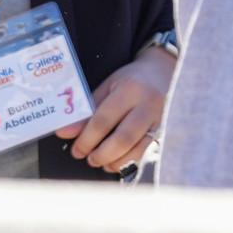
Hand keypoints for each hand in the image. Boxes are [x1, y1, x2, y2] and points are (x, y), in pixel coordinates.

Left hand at [54, 45, 175, 171]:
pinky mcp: (168, 130)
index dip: (86, 140)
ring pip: (138, 150)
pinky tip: (119, 161)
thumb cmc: (131, 81)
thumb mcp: (108, 87)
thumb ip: (87, 110)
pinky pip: (149, 152)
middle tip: (89, 158)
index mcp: (130, 90)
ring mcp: (163, 118)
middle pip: (123, 139)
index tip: (77, 150)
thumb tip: (64, 133)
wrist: (165, 71)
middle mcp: (149, 104)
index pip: (103, 120)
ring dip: (116, 161)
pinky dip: (131, 161)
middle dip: (101, 154)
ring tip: (103, 161)